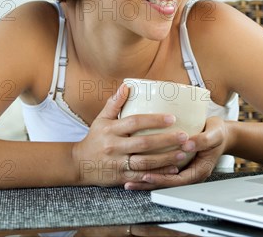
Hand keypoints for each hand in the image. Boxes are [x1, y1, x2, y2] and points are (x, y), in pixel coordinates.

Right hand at [72, 83, 191, 186]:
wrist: (79, 164)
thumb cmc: (94, 139)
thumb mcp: (101, 119)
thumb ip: (114, 103)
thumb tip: (127, 85)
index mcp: (111, 130)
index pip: (135, 122)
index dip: (154, 120)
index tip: (172, 118)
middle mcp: (114, 146)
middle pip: (143, 143)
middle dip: (166, 140)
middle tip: (184, 135)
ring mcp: (118, 163)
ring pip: (145, 162)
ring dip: (166, 158)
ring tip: (182, 152)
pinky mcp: (121, 177)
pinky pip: (142, 176)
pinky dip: (158, 174)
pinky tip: (172, 170)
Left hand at [124, 116, 229, 189]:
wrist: (222, 134)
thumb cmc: (217, 134)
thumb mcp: (214, 135)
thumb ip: (202, 140)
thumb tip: (187, 143)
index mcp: (198, 171)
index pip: (176, 181)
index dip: (161, 180)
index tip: (146, 176)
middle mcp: (188, 174)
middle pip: (166, 184)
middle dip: (147, 184)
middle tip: (128, 183)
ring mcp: (182, 170)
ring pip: (161, 178)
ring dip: (144, 179)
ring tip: (126, 180)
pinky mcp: (176, 164)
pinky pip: (161, 170)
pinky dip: (148, 169)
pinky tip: (134, 166)